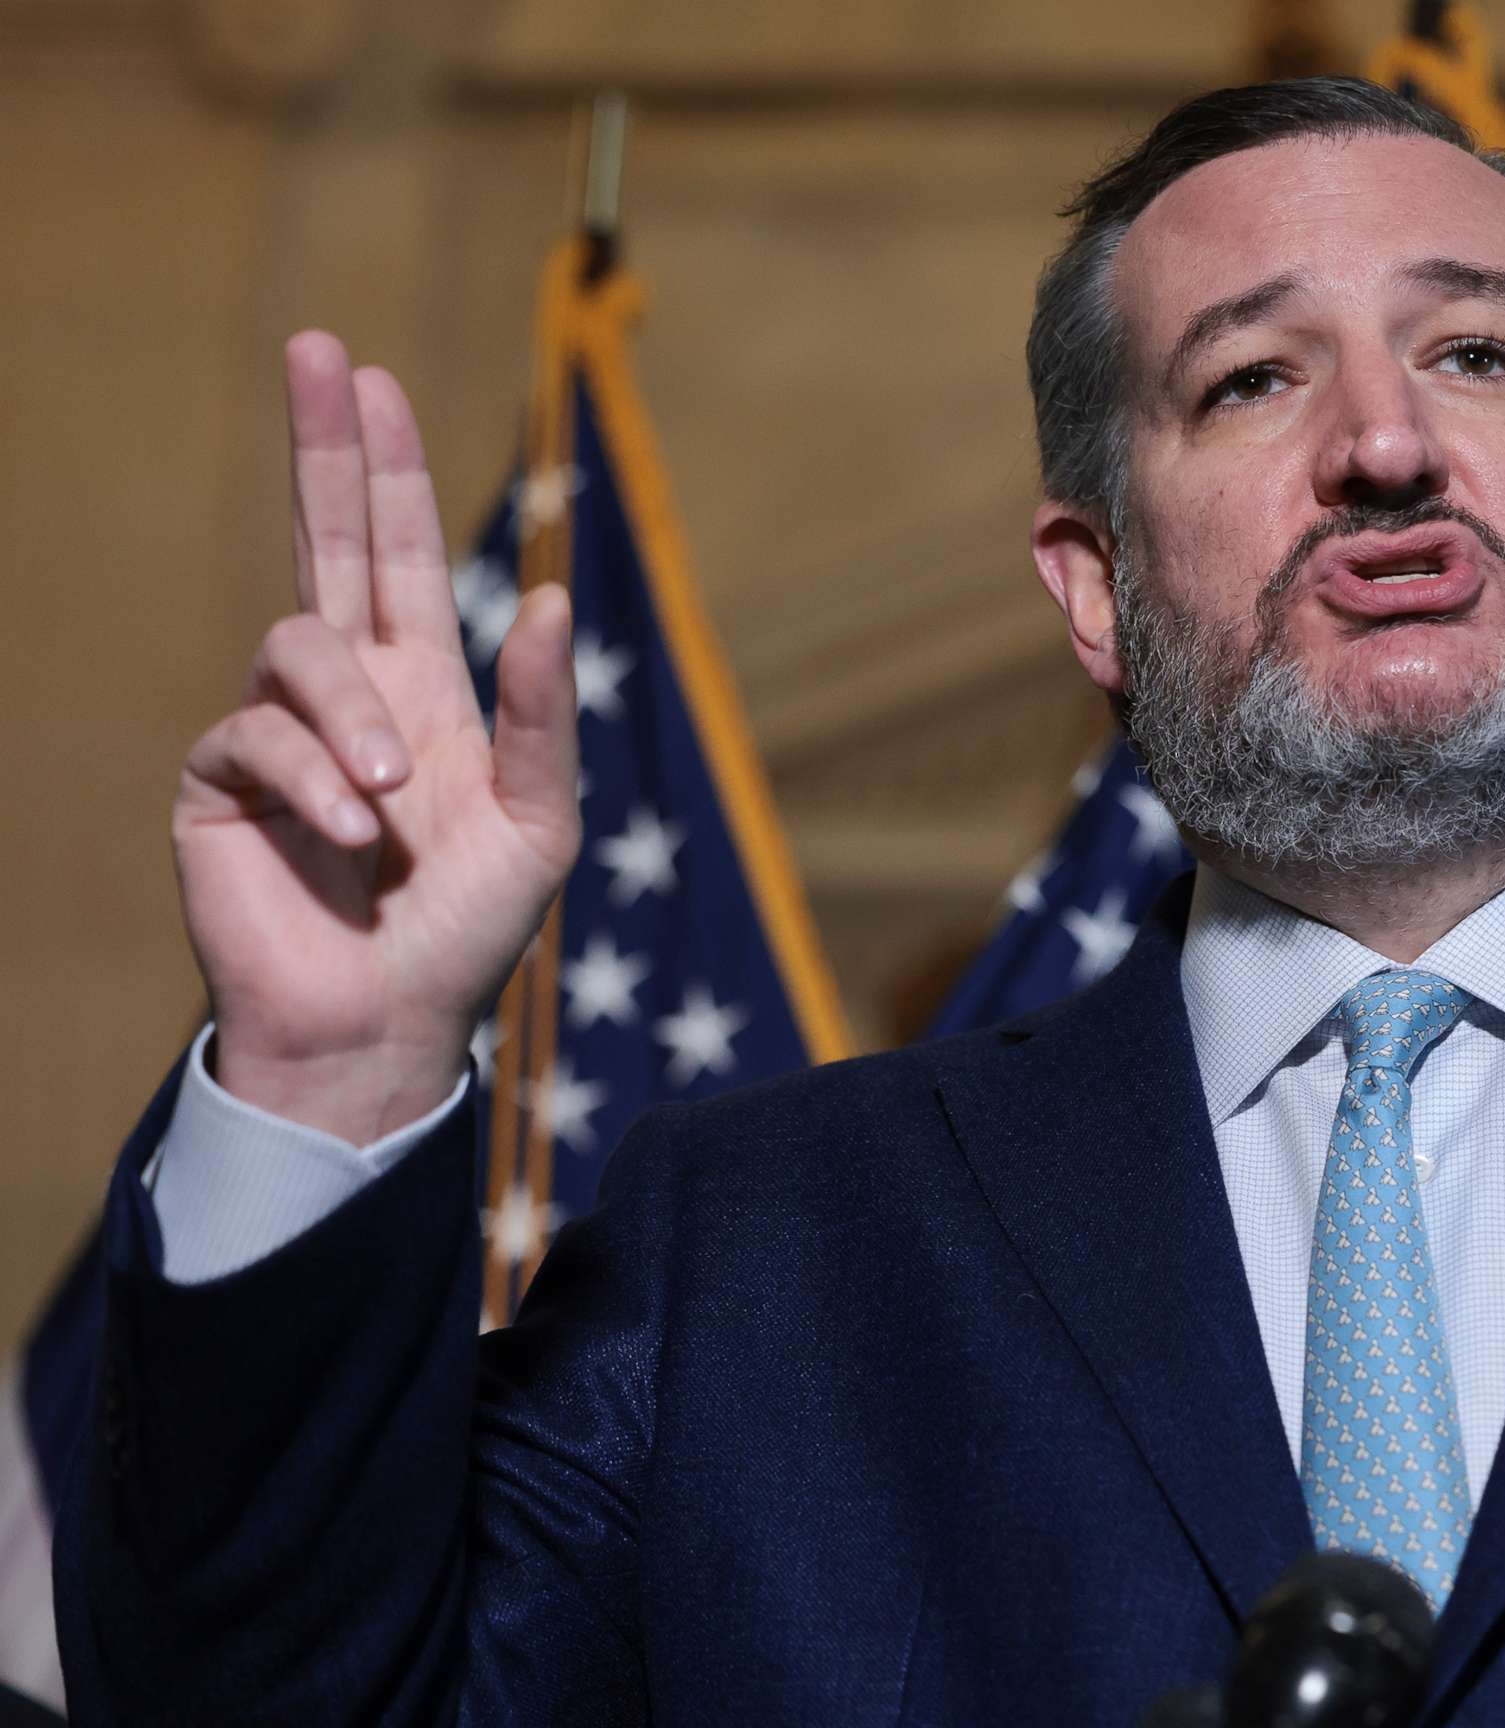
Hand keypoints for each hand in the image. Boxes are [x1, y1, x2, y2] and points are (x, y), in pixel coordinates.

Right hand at [172, 332, 579, 1143]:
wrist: (389, 1025)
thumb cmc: (469, 929)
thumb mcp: (538, 822)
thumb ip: (545, 715)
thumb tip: (552, 599)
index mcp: (422, 687)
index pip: (399, 552)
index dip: (384, 467)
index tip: (367, 377)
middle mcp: (346, 693)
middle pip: (327, 539)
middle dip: (326, 446)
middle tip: (320, 350)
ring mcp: (277, 733)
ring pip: (296, 647)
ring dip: (348, 722)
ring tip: (390, 809)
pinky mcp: (219, 786)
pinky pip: (254, 740)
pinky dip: (314, 787)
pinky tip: (353, 844)